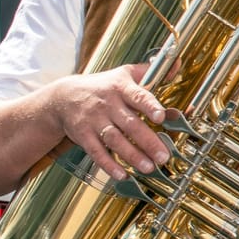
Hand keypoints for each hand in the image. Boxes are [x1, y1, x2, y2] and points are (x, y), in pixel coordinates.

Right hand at [53, 63, 169, 179]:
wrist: (63, 96)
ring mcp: (94, 121)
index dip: (150, 106)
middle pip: (129, 124)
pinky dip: (108, 165)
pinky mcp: (83, 135)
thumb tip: (176, 63)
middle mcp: (108, 105)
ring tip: (148, 168)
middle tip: (164, 156)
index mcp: (121, 88)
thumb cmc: (103, 86)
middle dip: (147, 141)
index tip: (161, 116)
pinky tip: (121, 175)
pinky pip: (96, 152)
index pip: (138, 96)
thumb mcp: (124, 73)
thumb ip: (150, 72)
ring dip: (132, 155)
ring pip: (114, 140)